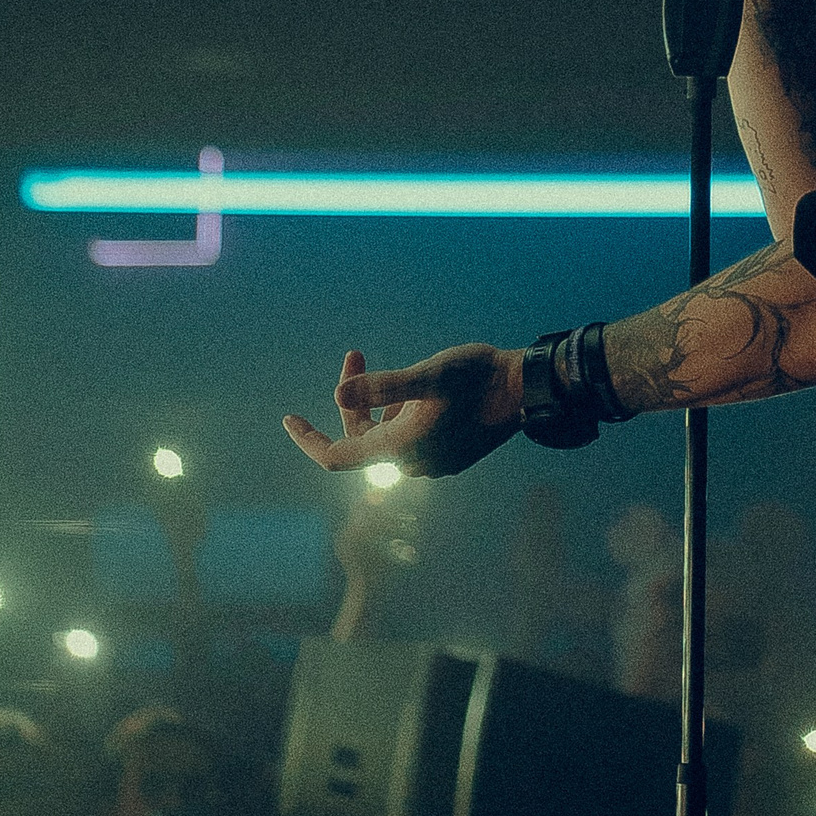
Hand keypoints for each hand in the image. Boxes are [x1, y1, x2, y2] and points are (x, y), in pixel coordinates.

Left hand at [284, 343, 522, 477]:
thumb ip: (384, 387)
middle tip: (355, 354)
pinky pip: (407, 437)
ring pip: (385, 434)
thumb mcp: (428, 376)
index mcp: (401, 448)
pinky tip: (410, 390)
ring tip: (378, 364)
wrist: (527, 390)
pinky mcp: (450, 451)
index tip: (288, 418)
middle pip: (360, 437)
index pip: (336, 456)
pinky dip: (396, 412)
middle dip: (350, 399)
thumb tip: (336, 396)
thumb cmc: (479, 377)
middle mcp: (413, 461)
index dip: (308, 439)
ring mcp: (433, 459)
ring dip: (375, 402)